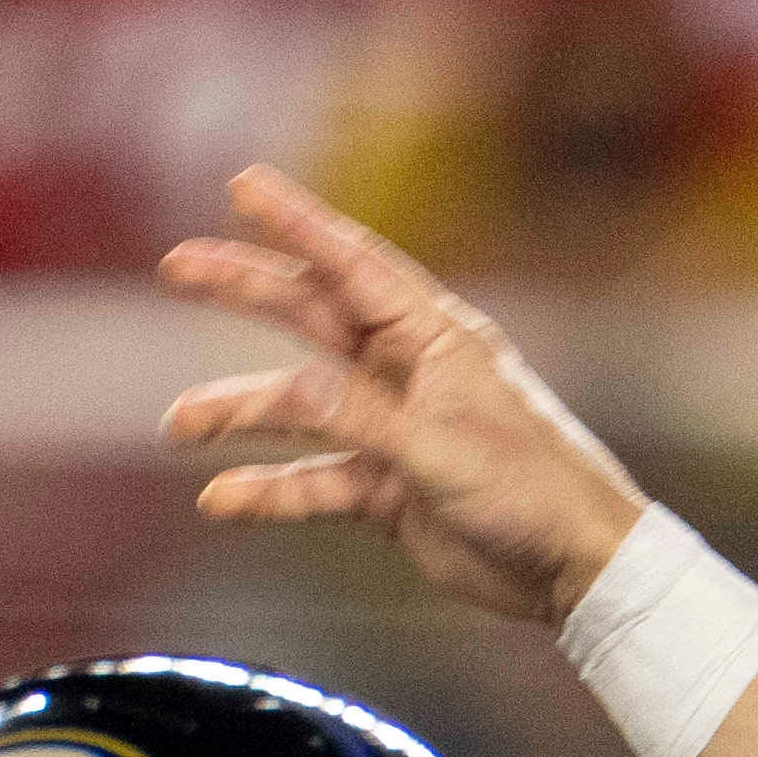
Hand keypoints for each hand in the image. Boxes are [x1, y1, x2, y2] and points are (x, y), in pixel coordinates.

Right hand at [158, 167, 654, 626]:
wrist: (578, 571)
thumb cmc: (534, 492)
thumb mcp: (441, 448)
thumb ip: (361, 417)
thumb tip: (288, 390)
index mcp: (436, 338)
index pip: (355, 264)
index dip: (298, 223)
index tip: (243, 185)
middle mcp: (410, 372)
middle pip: (313, 317)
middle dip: (246, 291)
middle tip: (179, 267)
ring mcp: (395, 429)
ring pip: (302, 407)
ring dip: (242, 412)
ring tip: (180, 424)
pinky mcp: (390, 488)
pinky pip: (316, 482)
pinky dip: (272, 492)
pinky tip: (223, 499)